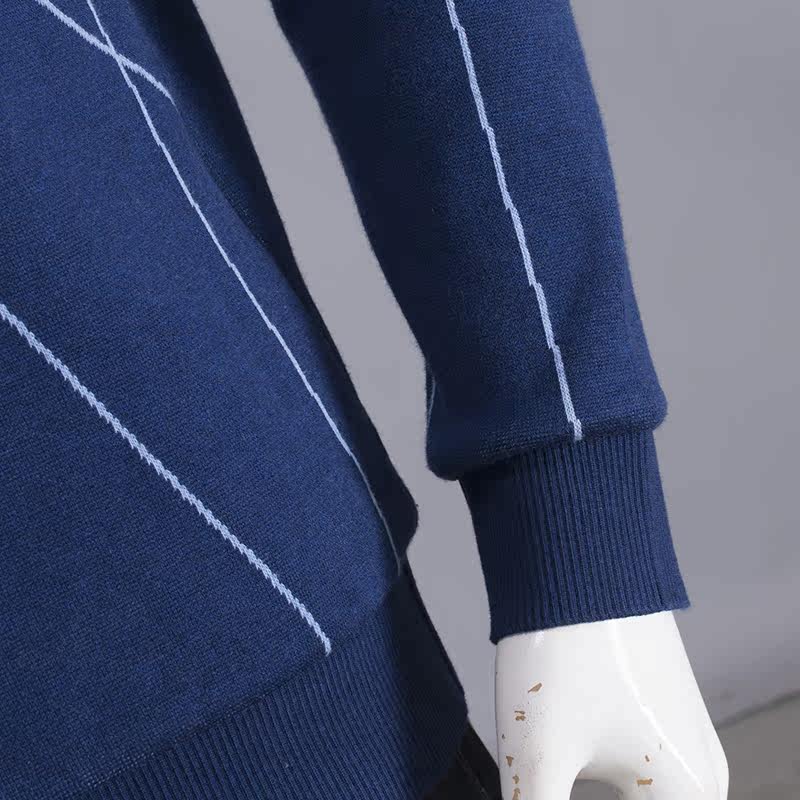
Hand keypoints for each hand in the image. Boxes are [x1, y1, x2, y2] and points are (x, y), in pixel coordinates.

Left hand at [494, 611, 727, 797]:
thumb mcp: (537, 755)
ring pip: (649, 798)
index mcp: (686, 796)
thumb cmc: (564, 650)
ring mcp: (685, 737)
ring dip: (597, 796)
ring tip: (549, 783)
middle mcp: (701, 774)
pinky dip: (611, 790)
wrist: (578, 561)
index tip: (543, 798)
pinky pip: (646, 777)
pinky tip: (566, 778)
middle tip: (542, 792)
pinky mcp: (661, 712)